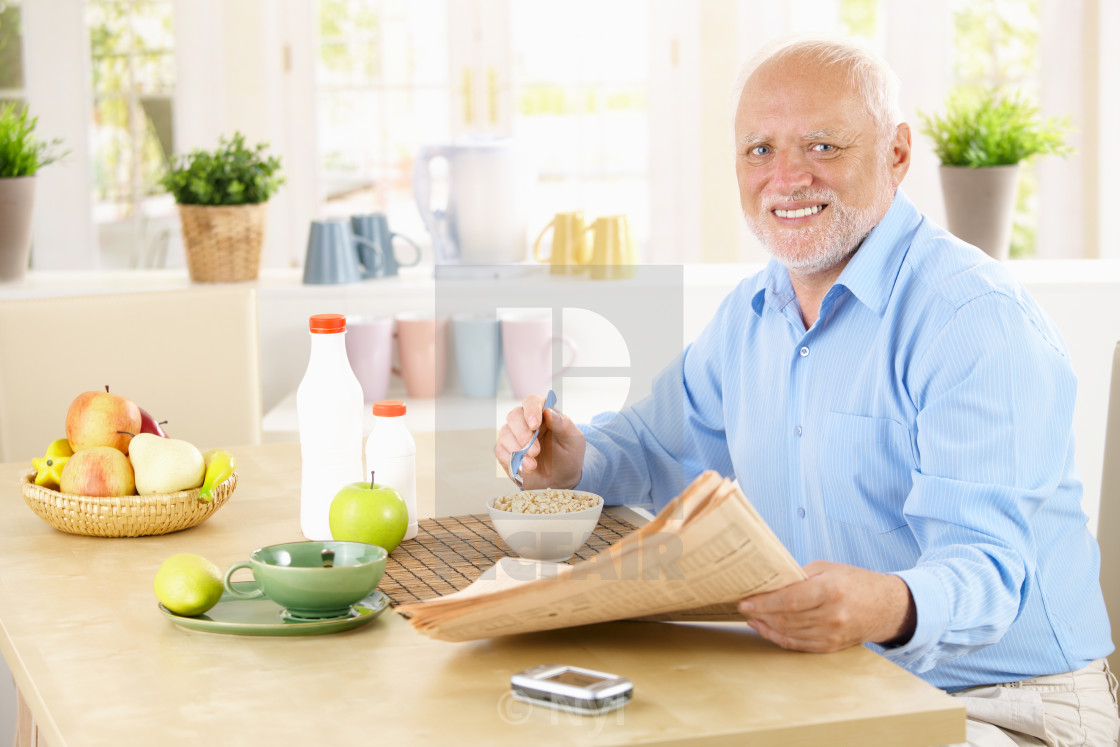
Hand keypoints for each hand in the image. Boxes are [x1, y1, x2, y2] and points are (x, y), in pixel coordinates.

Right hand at [495, 395, 585, 488]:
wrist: (561, 479)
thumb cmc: (568, 455)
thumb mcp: (574, 441)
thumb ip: (564, 425)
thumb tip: (548, 411)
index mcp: (543, 413)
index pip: (532, 401)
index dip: (531, 410)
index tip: (535, 425)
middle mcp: (525, 421)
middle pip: (514, 416)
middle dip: (523, 434)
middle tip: (535, 451)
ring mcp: (513, 435)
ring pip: (504, 433)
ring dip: (517, 450)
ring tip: (532, 465)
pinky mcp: (505, 451)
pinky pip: (500, 450)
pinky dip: (511, 460)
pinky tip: (526, 469)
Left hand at [737, 561, 914, 652]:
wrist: (885, 607)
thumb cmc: (854, 582)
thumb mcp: (827, 569)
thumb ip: (798, 576)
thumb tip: (768, 583)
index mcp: (830, 590)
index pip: (788, 600)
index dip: (763, 602)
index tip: (745, 601)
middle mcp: (831, 615)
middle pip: (785, 618)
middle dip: (760, 613)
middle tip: (743, 607)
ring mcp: (831, 634)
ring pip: (788, 633)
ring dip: (765, 626)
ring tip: (752, 617)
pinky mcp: (830, 646)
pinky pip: (797, 644)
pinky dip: (778, 637)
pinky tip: (767, 629)